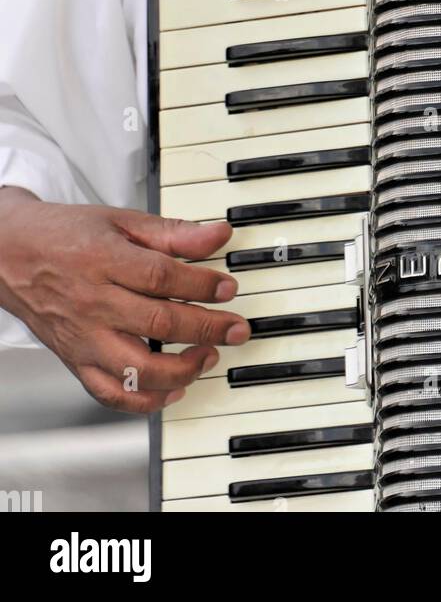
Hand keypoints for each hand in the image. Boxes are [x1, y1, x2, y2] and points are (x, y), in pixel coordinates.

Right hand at [0, 189, 249, 413]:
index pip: (163, 277)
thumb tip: (218, 236)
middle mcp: (94, 304)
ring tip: (208, 356)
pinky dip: (145, 401)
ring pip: (136, 370)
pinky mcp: (75, 361)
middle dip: (207, 329)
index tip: (228, 287)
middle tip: (236, 328)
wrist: (11, 255)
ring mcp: (83, 338)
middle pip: (158, 324)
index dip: (203, 284)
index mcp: (105, 261)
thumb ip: (172, 232)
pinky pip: (111, 394)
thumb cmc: (66, 235)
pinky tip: (173, 389)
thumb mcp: (121, 221)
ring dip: (182, 370)